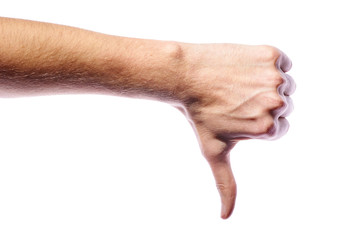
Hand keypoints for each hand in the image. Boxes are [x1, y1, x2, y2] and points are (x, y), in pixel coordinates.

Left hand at [177, 44, 294, 218]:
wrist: (184, 75)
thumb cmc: (198, 115)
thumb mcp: (214, 152)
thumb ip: (226, 184)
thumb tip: (224, 217)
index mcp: (268, 128)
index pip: (278, 128)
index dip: (256, 121)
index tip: (234, 114)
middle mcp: (276, 102)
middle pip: (282, 106)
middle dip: (261, 104)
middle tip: (233, 98)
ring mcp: (274, 77)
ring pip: (283, 84)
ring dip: (264, 84)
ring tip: (237, 84)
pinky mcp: (271, 54)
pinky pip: (281, 63)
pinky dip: (267, 64)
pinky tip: (243, 68)